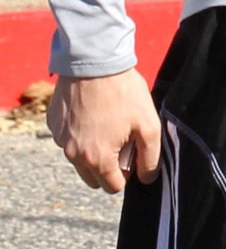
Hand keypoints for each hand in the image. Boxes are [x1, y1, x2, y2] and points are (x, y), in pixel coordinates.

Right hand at [47, 69, 161, 192]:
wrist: (94, 62)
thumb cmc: (123, 92)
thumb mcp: (148, 123)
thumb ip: (150, 157)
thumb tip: (146, 178)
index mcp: (97, 159)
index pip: (113, 187)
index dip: (127, 173)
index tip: (133, 152)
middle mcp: (73, 156)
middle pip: (94, 178)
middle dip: (109, 166)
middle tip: (123, 139)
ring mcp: (60, 141)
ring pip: (79, 160)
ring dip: (93, 151)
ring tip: (109, 124)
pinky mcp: (53, 125)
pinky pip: (68, 140)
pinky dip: (80, 134)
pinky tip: (93, 113)